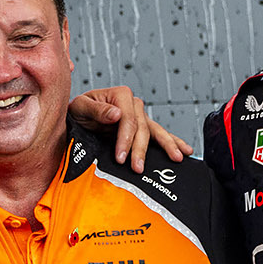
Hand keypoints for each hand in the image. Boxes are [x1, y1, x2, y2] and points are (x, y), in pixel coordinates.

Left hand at [67, 86, 191, 172]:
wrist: (77, 118)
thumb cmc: (77, 111)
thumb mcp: (80, 107)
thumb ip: (96, 109)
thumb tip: (116, 114)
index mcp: (121, 95)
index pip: (128, 120)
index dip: (125, 139)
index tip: (120, 157)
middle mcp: (134, 104)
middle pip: (143, 128)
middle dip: (141, 149)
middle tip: (137, 168)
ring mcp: (140, 116)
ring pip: (156, 131)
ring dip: (167, 145)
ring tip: (177, 158)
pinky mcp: (142, 128)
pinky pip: (159, 135)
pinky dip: (173, 142)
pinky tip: (185, 151)